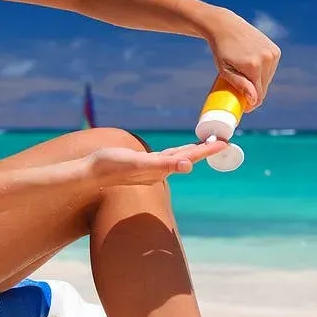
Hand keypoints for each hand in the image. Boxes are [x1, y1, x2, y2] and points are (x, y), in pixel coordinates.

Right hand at [87, 140, 227, 186]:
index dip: (207, 150)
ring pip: (177, 157)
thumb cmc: (113, 167)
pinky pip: (165, 157)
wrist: (92, 174)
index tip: (224, 143)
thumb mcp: (140, 163)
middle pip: (187, 157)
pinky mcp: (142, 164)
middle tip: (222, 142)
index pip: (190, 157)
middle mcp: (160, 169)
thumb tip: (188, 166)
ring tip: (205, 146)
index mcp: (162, 168)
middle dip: (204, 151)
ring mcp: (151, 167)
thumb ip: (164, 165)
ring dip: (192, 151)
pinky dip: (176, 152)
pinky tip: (178, 153)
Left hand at [204, 8, 281, 111]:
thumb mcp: (225, 70)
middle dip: (254, 93)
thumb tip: (255, 100)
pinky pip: (271, 70)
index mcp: (254, 66)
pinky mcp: (275, 50)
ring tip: (245, 75)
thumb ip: (240, 85)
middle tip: (241, 91)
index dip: (251, 104)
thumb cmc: (221, 50)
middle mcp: (267, 59)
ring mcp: (273, 54)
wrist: (226, 27)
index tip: (244, 107)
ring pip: (268, 79)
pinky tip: (252, 67)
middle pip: (264, 88)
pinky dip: (263, 72)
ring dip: (259, 82)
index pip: (259, 95)